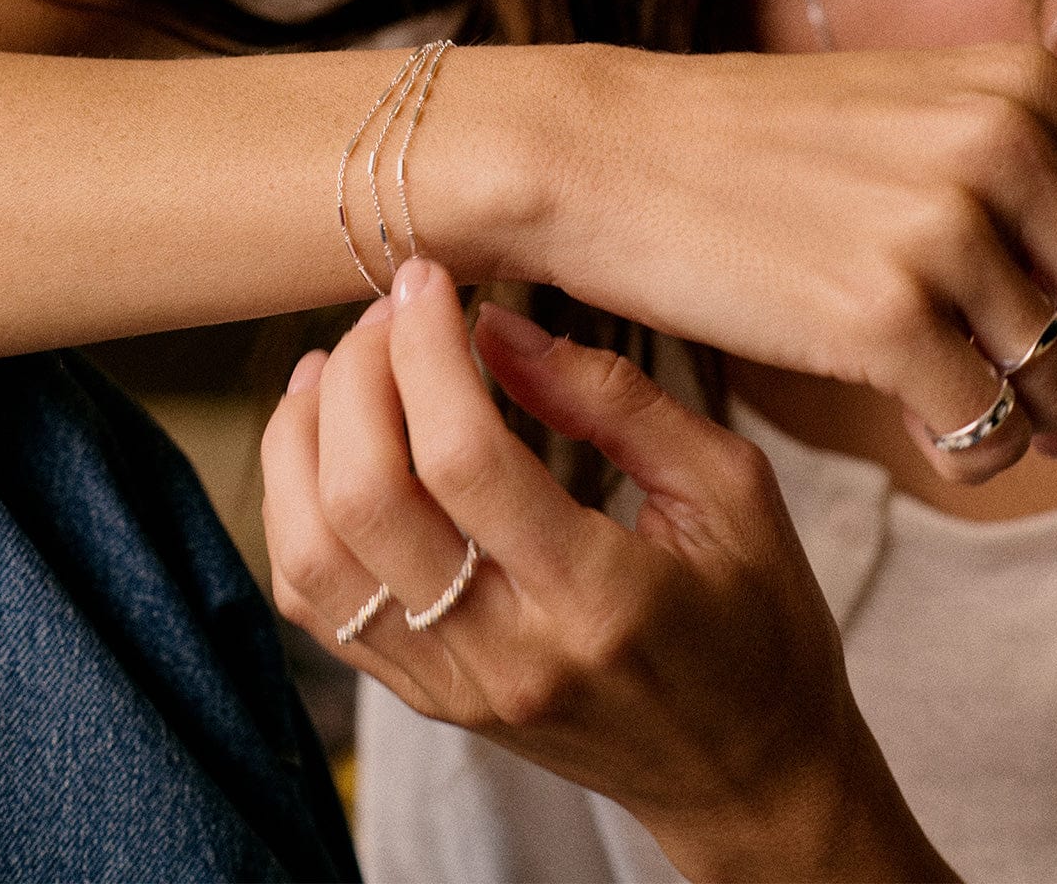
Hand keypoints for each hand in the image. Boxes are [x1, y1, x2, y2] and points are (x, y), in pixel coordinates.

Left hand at [261, 258, 957, 881]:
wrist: (745, 776)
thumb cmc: (760, 625)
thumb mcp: (730, 490)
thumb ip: (613, 401)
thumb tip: (498, 328)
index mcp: (598, 598)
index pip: (463, 457)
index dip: (426, 351)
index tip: (429, 281)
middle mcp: (505, 653)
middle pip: (365, 499)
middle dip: (357, 376)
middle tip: (390, 310)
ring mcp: (453, 686)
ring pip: (315, 558)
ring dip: (301, 442)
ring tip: (332, 366)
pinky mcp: (428, 697)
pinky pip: (319, 606)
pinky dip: (295, 512)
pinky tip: (320, 448)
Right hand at [544, 42, 1056, 481]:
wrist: (593, 156)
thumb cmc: (729, 149)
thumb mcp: (895, 121)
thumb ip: (999, 175)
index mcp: (1019, 88)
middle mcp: (1000, 148)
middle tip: (1049, 412)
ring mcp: (941, 233)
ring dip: (1032, 421)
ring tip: (972, 421)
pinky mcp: (880, 319)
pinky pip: (987, 430)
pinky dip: (970, 455)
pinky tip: (925, 440)